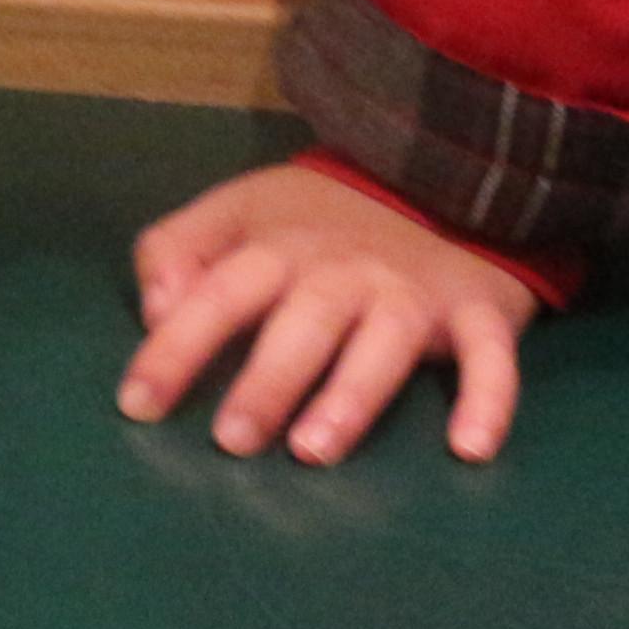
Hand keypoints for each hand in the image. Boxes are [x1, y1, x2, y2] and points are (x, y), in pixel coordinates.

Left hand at [120, 159, 536, 465]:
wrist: (432, 177)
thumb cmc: (314, 222)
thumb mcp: (235, 214)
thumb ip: (177, 250)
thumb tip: (155, 310)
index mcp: (277, 246)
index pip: (217, 294)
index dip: (175, 347)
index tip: (138, 405)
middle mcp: (343, 268)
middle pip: (302, 321)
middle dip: (265, 380)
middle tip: (232, 441)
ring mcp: (413, 290)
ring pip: (384, 341)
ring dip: (350, 396)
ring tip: (314, 451)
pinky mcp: (478, 310)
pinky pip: (491, 356)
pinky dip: (489, 399)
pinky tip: (470, 449)